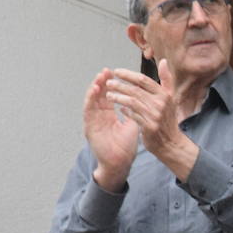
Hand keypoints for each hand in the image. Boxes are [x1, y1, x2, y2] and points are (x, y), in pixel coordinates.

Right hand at [82, 68, 138, 190]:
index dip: (112, 84)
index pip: (109, 95)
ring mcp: (93, 120)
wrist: (120, 162)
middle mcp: (100, 115)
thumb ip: (135, 110)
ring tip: (100, 77)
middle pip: (99, 95)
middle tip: (107, 70)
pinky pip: (88, 110)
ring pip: (92, 100)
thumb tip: (144, 97)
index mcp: (109, 114)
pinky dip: (90, 99)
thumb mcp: (133, 123)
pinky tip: (94, 91)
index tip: (116, 72)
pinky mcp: (89, 126)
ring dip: (95, 88)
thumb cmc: (126, 145)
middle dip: (102, 82)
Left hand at [106, 59, 198, 178]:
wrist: (172, 143)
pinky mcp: (149, 127)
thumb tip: (162, 61)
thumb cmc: (168, 119)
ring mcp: (155, 115)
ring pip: (131, 102)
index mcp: (164, 94)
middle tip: (108, 83)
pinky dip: (124, 111)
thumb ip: (166, 79)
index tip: (116, 71)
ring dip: (118, 97)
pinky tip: (118, 108)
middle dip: (120, 85)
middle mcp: (160, 103)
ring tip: (109, 95)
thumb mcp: (170, 98)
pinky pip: (132, 115)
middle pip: (135, 90)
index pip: (143, 80)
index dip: (128, 75)